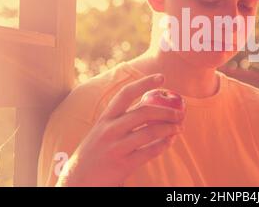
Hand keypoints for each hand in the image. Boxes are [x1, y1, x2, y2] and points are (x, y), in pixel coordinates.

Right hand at [56, 74, 184, 186]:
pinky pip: (150, 151)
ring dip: (170, 128)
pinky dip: (164, 145)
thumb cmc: (94, 154)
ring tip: (179, 128)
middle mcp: (110, 129)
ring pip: (151, 131)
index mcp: (105, 118)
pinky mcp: (123, 164)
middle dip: (167, 110)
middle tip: (180, 112)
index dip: (144, 82)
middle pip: (144, 112)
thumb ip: (121, 120)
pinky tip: (170, 142)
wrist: (77, 182)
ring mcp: (116, 147)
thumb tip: (151, 108)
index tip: (162, 77)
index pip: (126, 93)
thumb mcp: (101, 132)